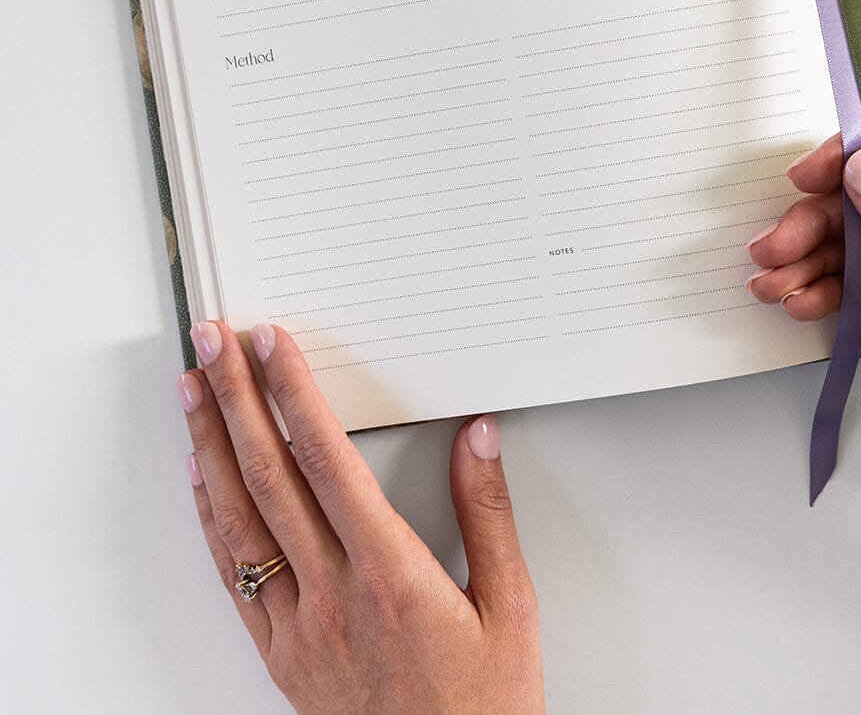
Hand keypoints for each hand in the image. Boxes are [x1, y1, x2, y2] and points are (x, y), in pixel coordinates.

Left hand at [176, 321, 543, 713]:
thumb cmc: (483, 710)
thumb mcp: (510, 608)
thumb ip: (489, 512)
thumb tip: (477, 437)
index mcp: (391, 576)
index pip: (327, 460)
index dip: (293, 393)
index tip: (273, 344)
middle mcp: (332, 597)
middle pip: (270, 476)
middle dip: (236, 398)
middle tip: (214, 342)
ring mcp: (298, 628)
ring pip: (238, 520)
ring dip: (209, 446)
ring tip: (191, 390)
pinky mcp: (281, 655)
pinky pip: (232, 576)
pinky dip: (209, 518)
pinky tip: (199, 479)